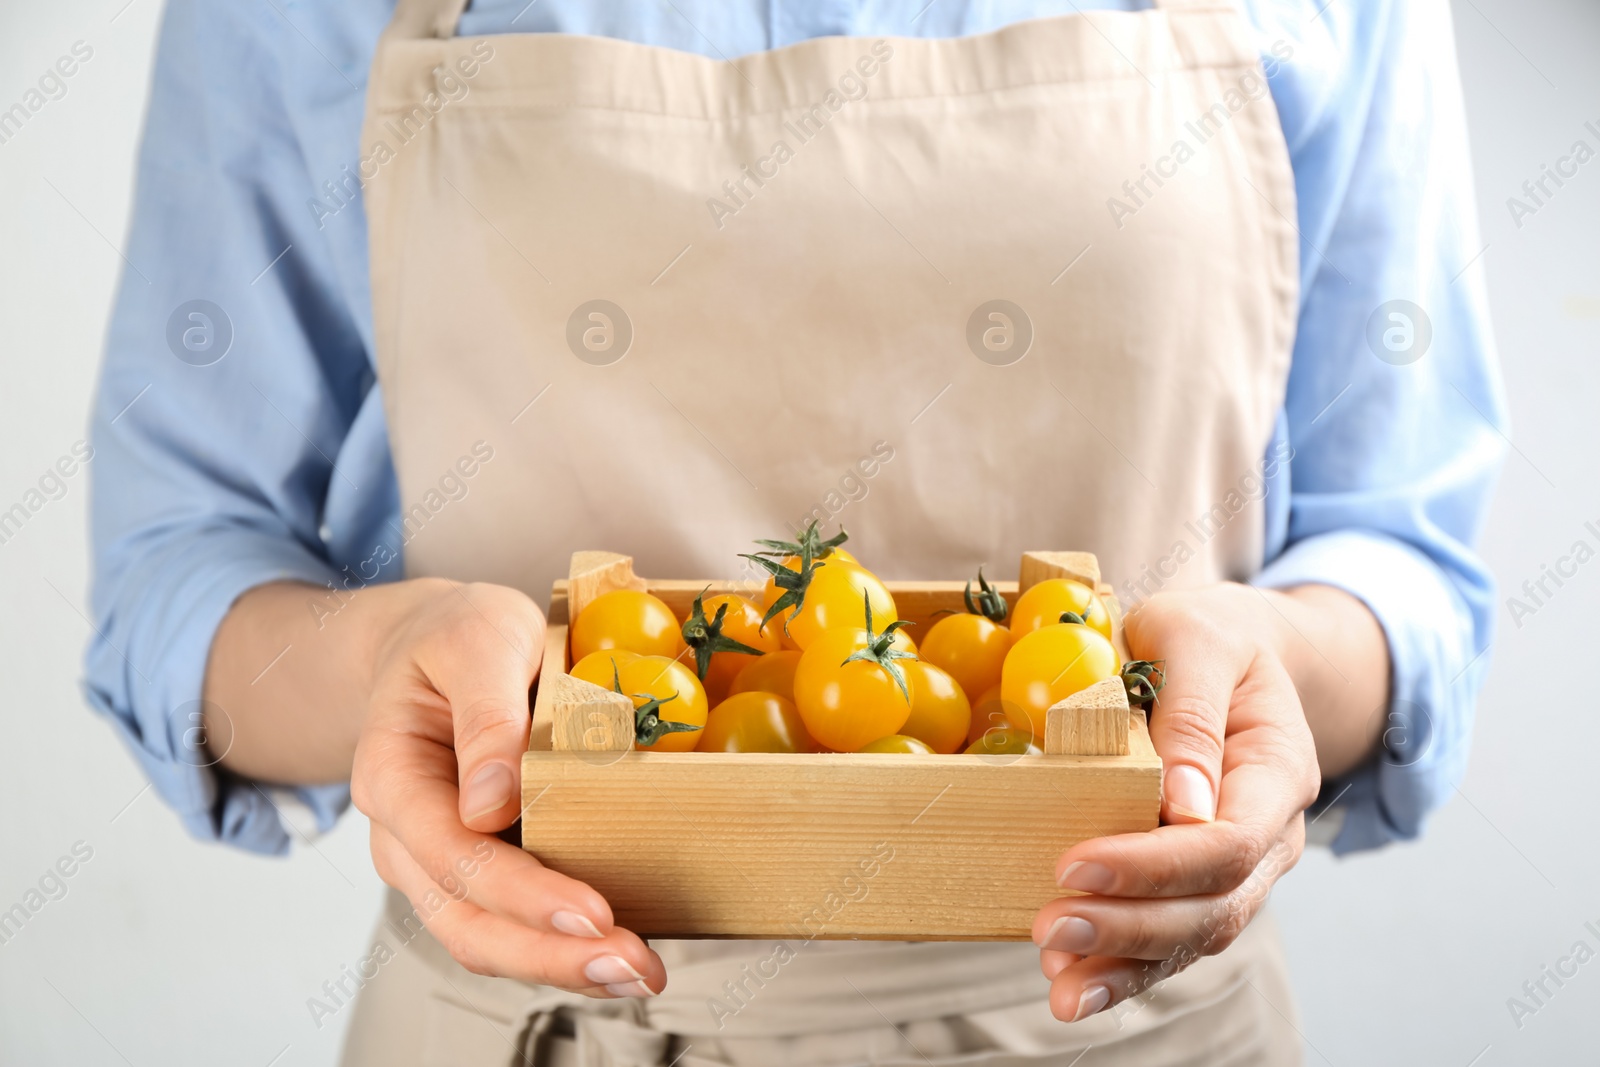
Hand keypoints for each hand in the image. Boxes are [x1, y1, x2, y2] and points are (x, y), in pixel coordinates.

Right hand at [350, 578, 664, 997]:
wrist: (439, 644)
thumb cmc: (458, 635)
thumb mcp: (478, 640)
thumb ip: (486, 716)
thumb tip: (493, 806)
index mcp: (393, 777)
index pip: (453, 854)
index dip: (522, 893)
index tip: (592, 912)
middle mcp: (409, 837)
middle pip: (466, 921)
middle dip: (550, 955)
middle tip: (632, 967)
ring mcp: (442, 862)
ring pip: (488, 939)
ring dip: (563, 965)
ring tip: (640, 973)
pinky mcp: (484, 869)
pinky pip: (515, 924)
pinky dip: (565, 944)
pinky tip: (621, 949)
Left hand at [1031, 583, 1328, 1022]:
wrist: (1231, 649)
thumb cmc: (1209, 634)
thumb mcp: (1196, 638)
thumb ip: (1191, 712)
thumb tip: (1182, 802)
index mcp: (1277, 772)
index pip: (1228, 842)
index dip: (1154, 865)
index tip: (1075, 864)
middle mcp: (1270, 834)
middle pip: (1212, 905)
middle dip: (1130, 927)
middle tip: (1050, 928)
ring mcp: (1237, 866)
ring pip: (1192, 936)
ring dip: (1123, 965)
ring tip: (1060, 985)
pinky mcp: (1194, 880)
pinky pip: (1169, 937)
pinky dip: (1123, 966)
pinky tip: (1072, 984)